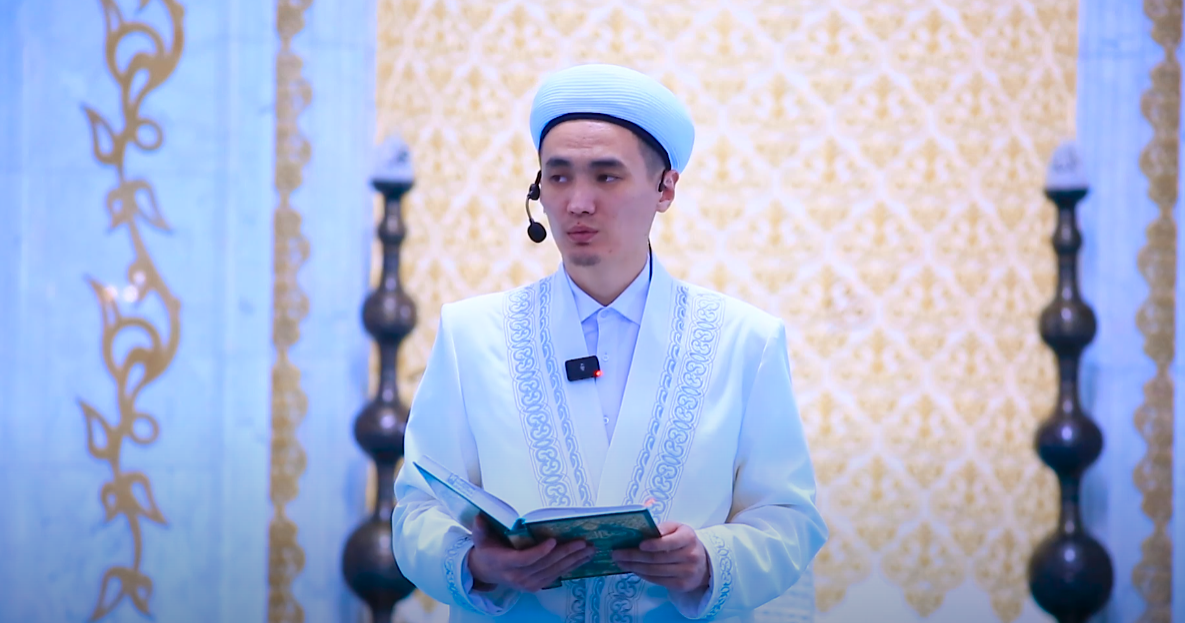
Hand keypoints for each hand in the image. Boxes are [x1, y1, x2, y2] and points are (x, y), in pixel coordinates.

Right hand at [466, 515, 594, 592]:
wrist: (487, 572)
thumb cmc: (487, 550)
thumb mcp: (480, 538)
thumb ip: (481, 528)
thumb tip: (480, 517)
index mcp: (505, 563)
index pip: (525, 559)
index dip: (539, 552)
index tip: (553, 541)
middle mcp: (518, 576)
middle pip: (545, 565)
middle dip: (566, 553)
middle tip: (583, 542)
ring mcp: (528, 583)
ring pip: (554, 571)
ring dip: (574, 560)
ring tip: (589, 549)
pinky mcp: (536, 586)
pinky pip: (556, 576)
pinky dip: (571, 567)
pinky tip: (583, 558)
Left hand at [611, 521, 709, 593]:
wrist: (703, 563)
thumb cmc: (683, 541)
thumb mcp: (677, 528)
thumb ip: (662, 528)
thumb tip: (643, 533)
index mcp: (688, 538)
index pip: (670, 542)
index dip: (654, 544)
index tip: (639, 544)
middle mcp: (690, 556)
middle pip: (657, 558)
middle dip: (634, 556)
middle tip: (617, 553)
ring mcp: (686, 573)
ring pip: (654, 571)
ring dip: (634, 567)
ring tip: (620, 562)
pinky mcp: (681, 585)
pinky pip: (657, 580)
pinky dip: (642, 575)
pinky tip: (632, 569)